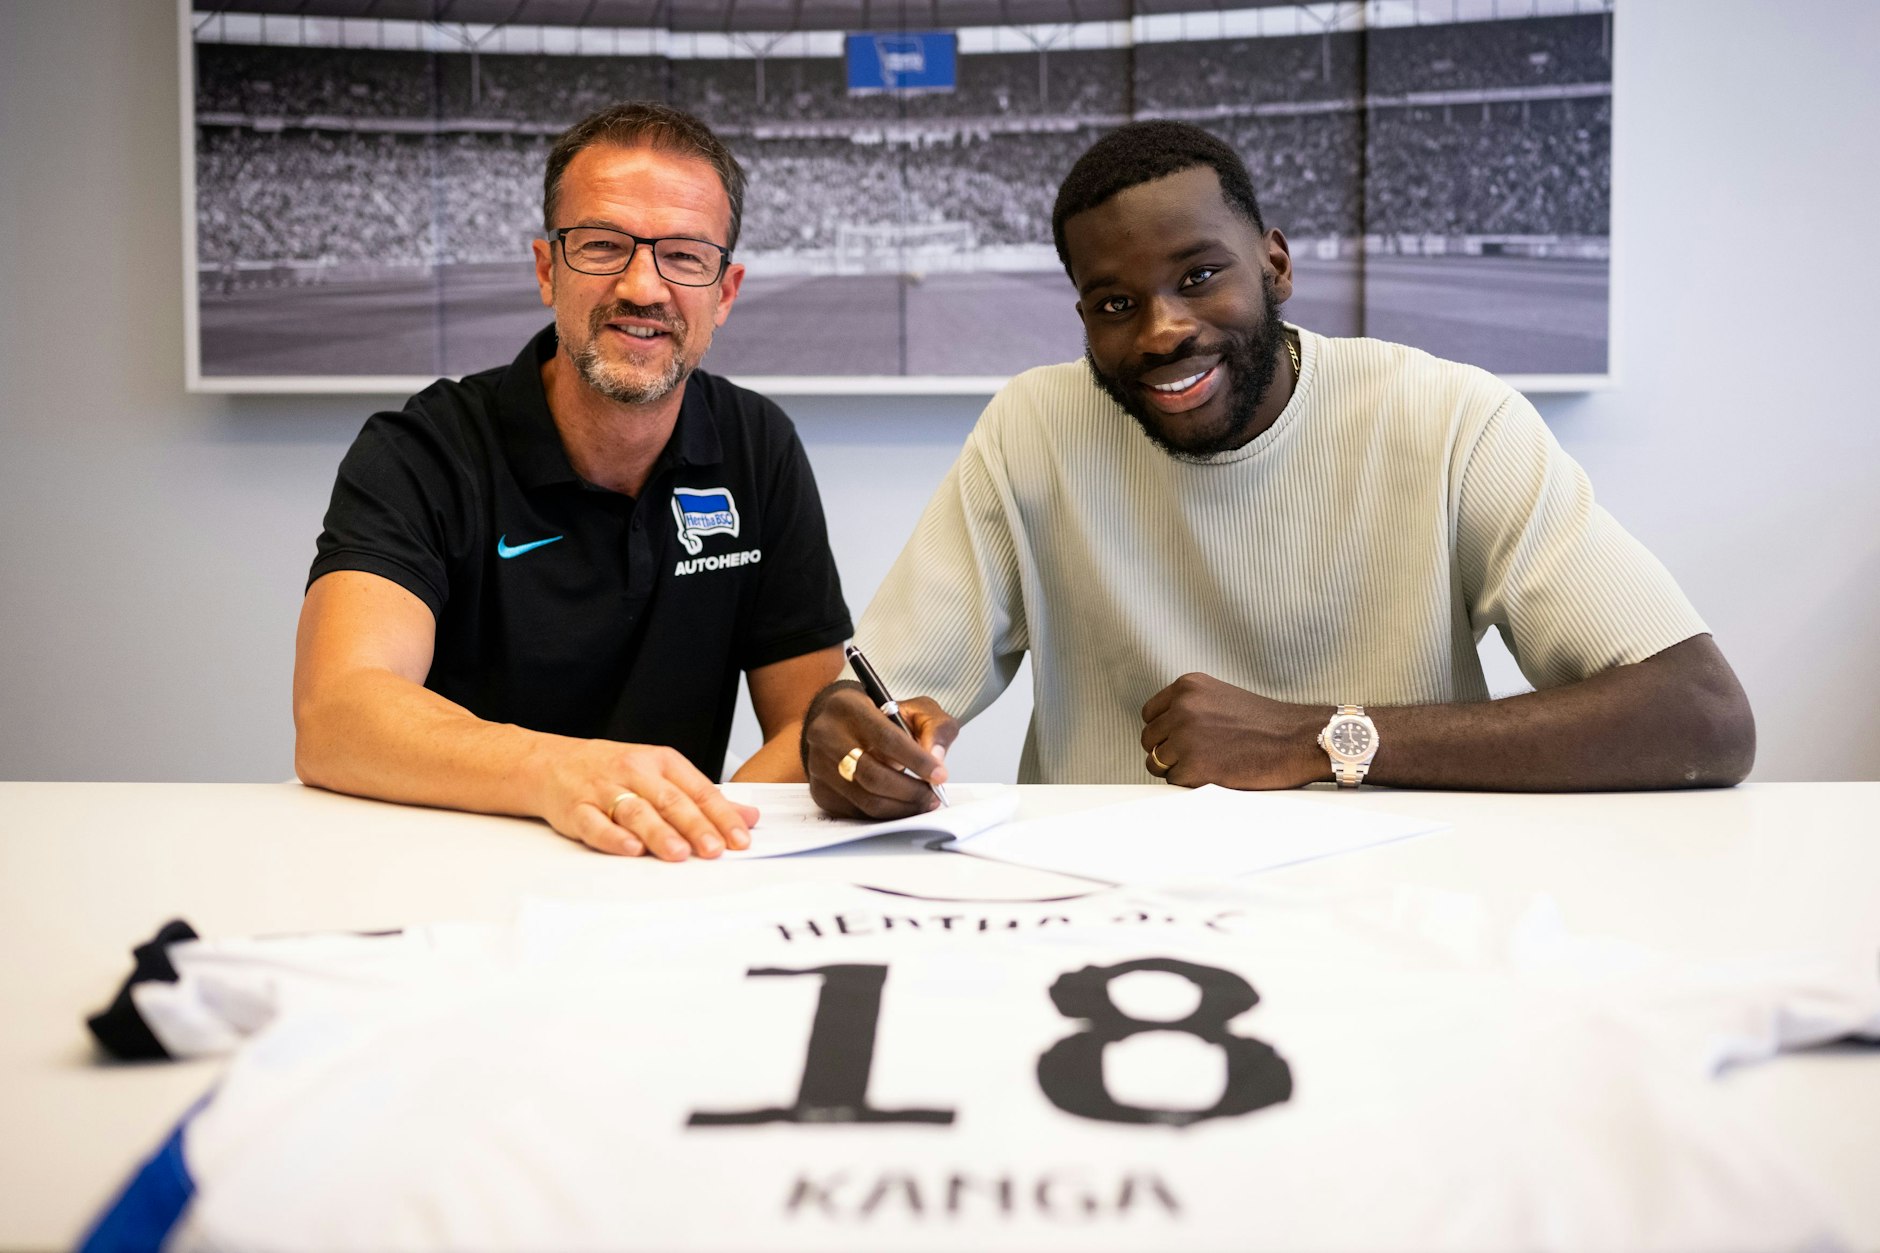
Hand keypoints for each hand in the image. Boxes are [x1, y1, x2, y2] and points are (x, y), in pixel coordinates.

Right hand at [535, 741, 759, 860]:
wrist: (549, 762)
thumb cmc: (611, 770)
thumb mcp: (660, 774)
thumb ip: (703, 798)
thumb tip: (748, 816)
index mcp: (660, 763)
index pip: (698, 790)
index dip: (721, 815)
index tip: (740, 838)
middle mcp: (634, 773)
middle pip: (670, 801)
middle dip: (695, 826)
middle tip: (715, 849)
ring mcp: (604, 790)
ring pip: (636, 812)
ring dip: (658, 833)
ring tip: (679, 853)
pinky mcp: (576, 809)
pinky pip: (595, 824)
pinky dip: (613, 837)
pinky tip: (631, 849)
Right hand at [802, 682, 957, 818]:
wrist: (845, 725)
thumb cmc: (883, 717)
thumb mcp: (916, 709)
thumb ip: (935, 727)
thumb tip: (936, 758)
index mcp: (848, 706)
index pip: (886, 738)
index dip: (916, 760)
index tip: (939, 775)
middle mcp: (826, 735)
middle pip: (873, 775)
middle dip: (910, 791)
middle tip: (933, 795)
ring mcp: (819, 765)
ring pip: (866, 799)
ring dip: (901, 807)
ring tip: (923, 802)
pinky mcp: (820, 791)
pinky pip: (857, 812)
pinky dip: (886, 813)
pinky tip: (901, 805)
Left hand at [1140, 673, 1326, 789]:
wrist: (1299, 740)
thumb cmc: (1267, 724)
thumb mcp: (1221, 698)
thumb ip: (1191, 708)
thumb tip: (1162, 732)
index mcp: (1187, 687)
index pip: (1150, 715)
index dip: (1163, 732)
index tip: (1178, 741)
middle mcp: (1182, 707)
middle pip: (1149, 740)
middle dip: (1167, 752)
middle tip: (1195, 759)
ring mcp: (1185, 736)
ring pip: (1157, 763)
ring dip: (1178, 769)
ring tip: (1209, 766)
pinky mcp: (1194, 765)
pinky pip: (1174, 782)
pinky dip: (1192, 784)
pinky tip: (1217, 775)